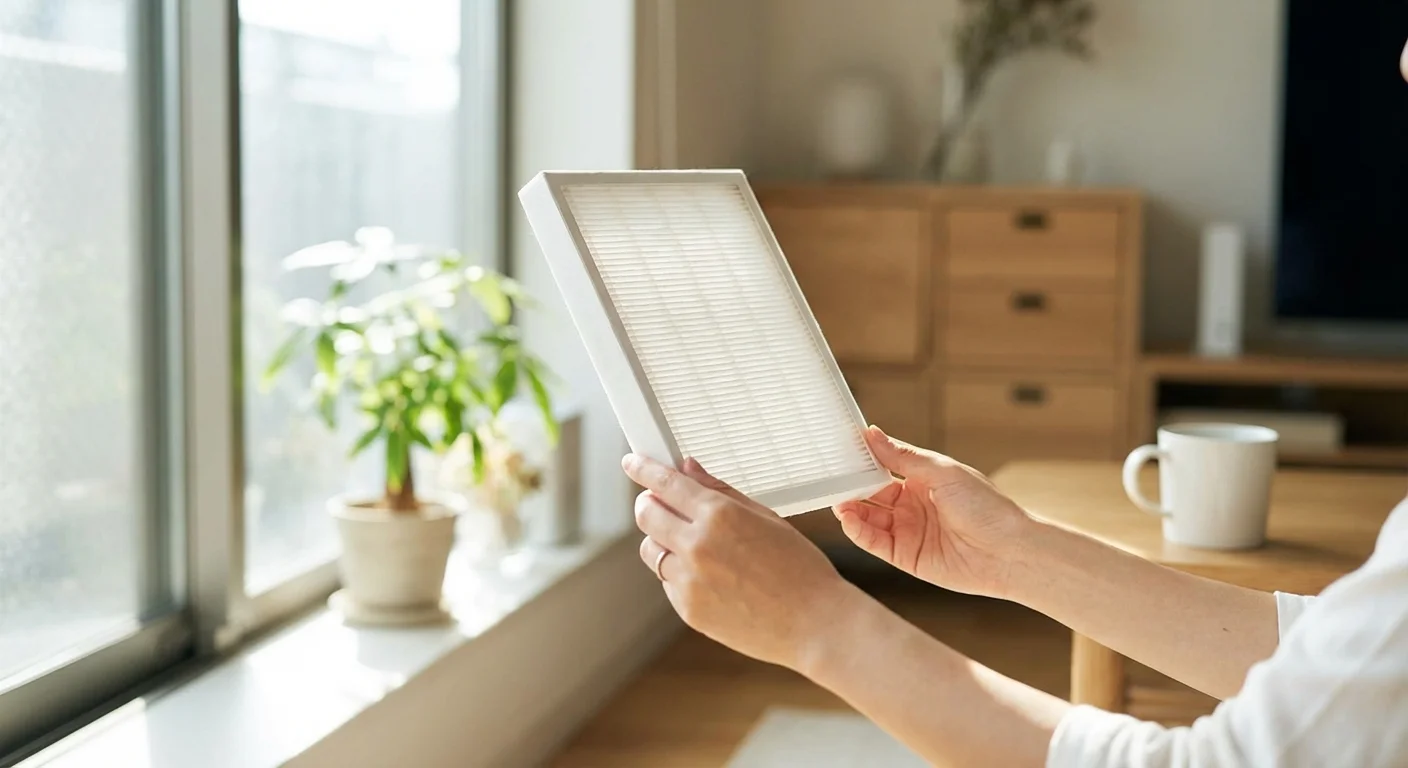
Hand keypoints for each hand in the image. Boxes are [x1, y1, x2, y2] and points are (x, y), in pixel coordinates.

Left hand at [622, 454, 855, 670]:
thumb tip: (688, 468)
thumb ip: (720, 491)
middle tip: (662, 503)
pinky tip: (713, 577)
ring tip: (694, 545)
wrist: (814, 624)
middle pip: (646, 513)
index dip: (643, 469)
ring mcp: (689, 580)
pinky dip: (679, 573)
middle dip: (650, 503)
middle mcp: (697, 545)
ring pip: (651, 549)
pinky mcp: (687, 609)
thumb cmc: (799, 567)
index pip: (665, 482)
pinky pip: (667, 581)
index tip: (632, 462)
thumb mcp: (765, 517)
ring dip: (662, 540)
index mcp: (720, 515)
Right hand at [833, 427, 1033, 598]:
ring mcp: (908, 531)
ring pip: (869, 519)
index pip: (883, 468)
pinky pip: (875, 543)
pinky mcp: (906, 557)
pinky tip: (849, 520)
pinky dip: (859, 532)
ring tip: (838, 502)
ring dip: (851, 510)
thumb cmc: (986, 506)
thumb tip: (872, 433)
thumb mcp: (941, 471)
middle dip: (851, 487)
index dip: (864, 462)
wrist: (1009, 551)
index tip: (842, 452)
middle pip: (871, 494)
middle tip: (832, 480)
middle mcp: (912, 506)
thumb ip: (902, 456)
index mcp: (922, 481)